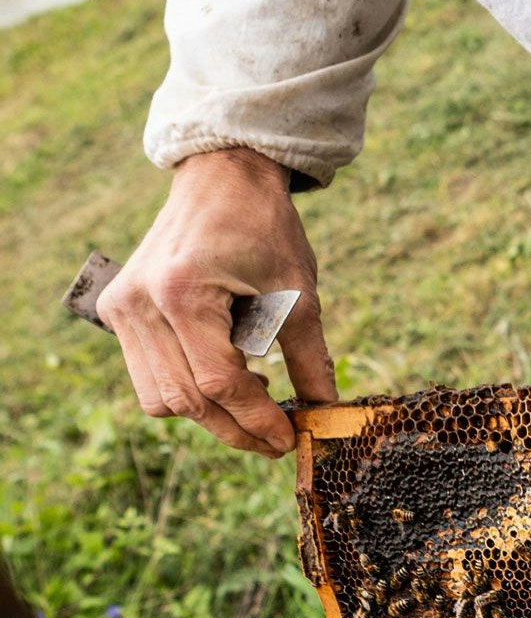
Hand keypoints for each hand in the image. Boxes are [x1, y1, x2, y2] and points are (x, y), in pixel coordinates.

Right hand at [97, 149, 335, 455]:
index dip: (256, 419)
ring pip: (159, 397)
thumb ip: (310, 356)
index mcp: (184, 292)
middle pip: (185, 399)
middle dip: (234, 428)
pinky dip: (185, 388)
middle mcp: (140, 303)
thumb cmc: (265, 227)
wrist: (222, 177)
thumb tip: (325, 411)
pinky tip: (227, 374)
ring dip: (208, 413)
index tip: (288, 439)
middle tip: (275, 441)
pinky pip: (147, 374)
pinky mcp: (118, 309)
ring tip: (256, 400)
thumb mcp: (299, 291)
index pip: (219, 382)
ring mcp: (121, 307)